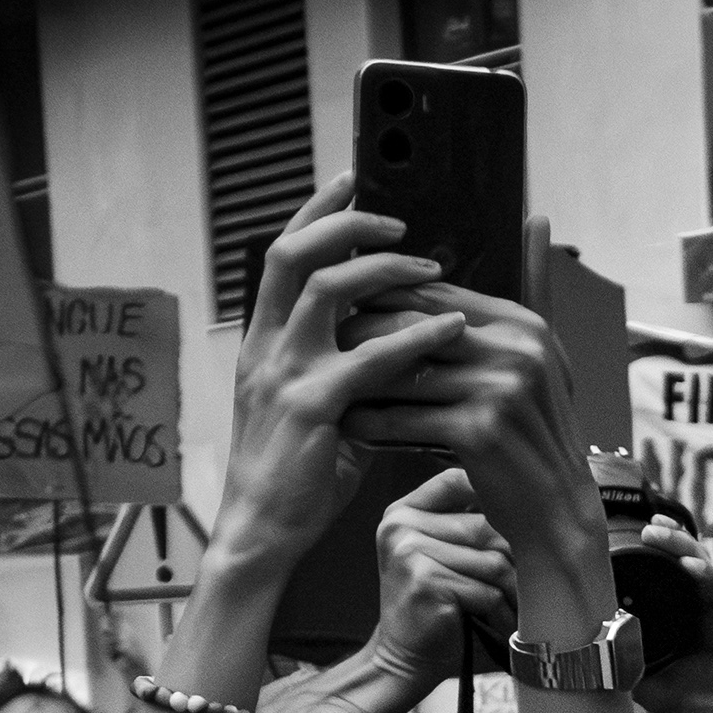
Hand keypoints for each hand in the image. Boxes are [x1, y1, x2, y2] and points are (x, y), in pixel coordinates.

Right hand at [218, 178, 463, 572]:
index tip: (349, 180)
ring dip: (384, 269)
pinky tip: (449, 329)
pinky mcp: (312, 408)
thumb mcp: (318, 410)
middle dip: (346, 223)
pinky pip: (367, 358)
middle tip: (398, 218)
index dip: (314, 212)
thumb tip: (396, 343)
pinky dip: (412, 337)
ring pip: (327, 291)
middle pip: (293, 254)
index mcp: (263, 342)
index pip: (281, 256)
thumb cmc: (297, 477)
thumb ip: (345, 370)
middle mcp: (266, 348)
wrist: (264, 532)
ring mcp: (285, 374)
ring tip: (431, 268)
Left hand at [340, 282, 615, 645]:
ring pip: (404, 372)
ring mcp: (500, 389)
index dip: (384, 300)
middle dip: (364, 335)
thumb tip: (436, 283)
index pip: (435, 293)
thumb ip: (480, 332)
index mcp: (522, 325)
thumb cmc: (528, 443)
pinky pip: (406, 418)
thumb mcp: (521, 375)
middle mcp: (516, 349)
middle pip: (414, 323)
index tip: (347, 312)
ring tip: (327, 387)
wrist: (556, 511)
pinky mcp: (480, 431)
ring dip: (360, 382)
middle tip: (325, 347)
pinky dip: (374, 423)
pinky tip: (350, 427)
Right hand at [363, 467, 518, 681]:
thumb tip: (531, 505)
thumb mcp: (441, 558)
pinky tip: (498, 625)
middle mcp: (402, 526)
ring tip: (513, 610)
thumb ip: (466, 527)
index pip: (455, 481)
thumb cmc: (435, 611)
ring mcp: (411, 552)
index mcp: (403, 513)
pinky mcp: (426, 582)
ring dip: (511, 592)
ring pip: (493, 561)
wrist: (403, 661)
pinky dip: (501, 614)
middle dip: (514, 562)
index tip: (519, 522)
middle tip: (529, 586)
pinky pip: (487, 591)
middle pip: (486, 527)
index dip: (493, 498)